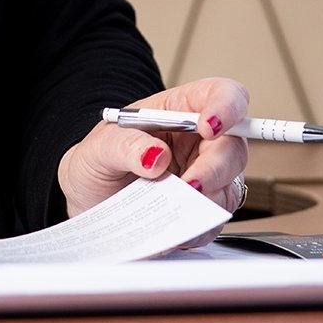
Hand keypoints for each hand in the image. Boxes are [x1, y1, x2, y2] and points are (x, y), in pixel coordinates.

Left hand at [57, 77, 249, 237]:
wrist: (89, 202)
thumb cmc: (98, 163)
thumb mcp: (99, 147)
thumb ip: (125, 145)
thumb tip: (155, 156)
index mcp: (180, 110)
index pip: (221, 94)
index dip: (226, 106)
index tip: (209, 126)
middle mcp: (199, 141)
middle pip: (233, 145)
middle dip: (216, 167)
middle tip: (189, 185)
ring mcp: (204, 176)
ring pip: (231, 185)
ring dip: (207, 200)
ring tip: (173, 209)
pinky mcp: (202, 210)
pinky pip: (215, 220)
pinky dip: (197, 226)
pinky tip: (172, 228)